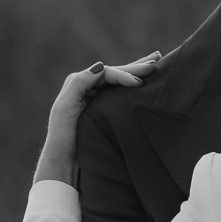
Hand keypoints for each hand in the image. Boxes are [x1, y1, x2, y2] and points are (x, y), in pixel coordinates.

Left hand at [34, 52, 161, 184]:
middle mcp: (88, 87)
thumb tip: (102, 66)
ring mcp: (97, 98)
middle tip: (157, 60)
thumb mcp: (65, 107)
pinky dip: (134, 85)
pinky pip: (121, 93)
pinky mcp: (104, 110)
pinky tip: (145, 80)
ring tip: (156, 60)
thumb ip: (80, 83)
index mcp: (78, 83)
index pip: (107, 73)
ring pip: (121, 81)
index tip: (139, 84)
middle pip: (116, 73)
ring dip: (138, 72)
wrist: (65, 161)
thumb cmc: (63, 136)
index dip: (124, 75)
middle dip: (137, 67)